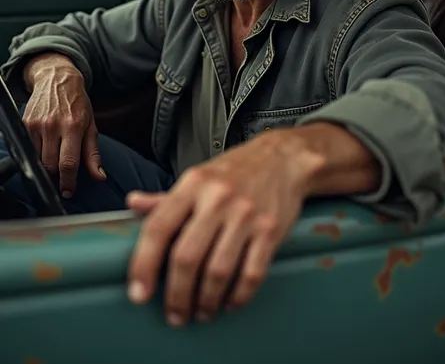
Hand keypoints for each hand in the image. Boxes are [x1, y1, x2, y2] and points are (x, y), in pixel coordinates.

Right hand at [23, 53, 105, 196]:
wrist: (57, 79)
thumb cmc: (77, 103)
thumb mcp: (91, 125)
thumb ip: (93, 153)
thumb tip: (99, 176)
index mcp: (73, 126)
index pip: (68, 163)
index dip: (68, 182)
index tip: (68, 191)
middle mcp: (53, 125)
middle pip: (50, 165)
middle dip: (57, 176)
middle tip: (63, 177)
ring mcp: (37, 124)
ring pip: (37, 159)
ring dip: (46, 165)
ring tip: (55, 159)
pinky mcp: (25, 123)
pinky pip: (28, 148)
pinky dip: (36, 153)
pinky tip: (45, 147)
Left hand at [126, 128, 320, 325]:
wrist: (283, 159)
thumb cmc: (236, 171)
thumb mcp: (198, 177)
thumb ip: (165, 198)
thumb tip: (132, 203)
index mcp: (193, 185)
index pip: (159, 228)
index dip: (143, 264)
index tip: (138, 294)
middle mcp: (218, 198)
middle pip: (187, 257)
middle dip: (176, 295)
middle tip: (175, 315)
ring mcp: (246, 214)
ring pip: (218, 272)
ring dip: (206, 301)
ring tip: (201, 313)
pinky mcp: (270, 230)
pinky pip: (251, 274)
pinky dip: (238, 296)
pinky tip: (230, 303)